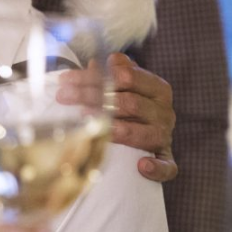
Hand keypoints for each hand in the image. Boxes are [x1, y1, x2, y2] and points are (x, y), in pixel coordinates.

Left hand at [59, 53, 176, 182]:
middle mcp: (164, 111)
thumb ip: (112, 72)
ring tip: (91, 123)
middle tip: (64, 97)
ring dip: (116, 129)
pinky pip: (167, 166)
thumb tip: (94, 63)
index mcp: (157, 88)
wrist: (154, 133)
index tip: (66, 79)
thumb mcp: (126, 84)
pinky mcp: (165, 159)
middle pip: (128, 102)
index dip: (95, 76)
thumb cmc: (133, 104)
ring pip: (142, 133)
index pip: (126, 76)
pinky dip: (156, 167)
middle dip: (93, 98)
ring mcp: (164, 136)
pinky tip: (141, 166)